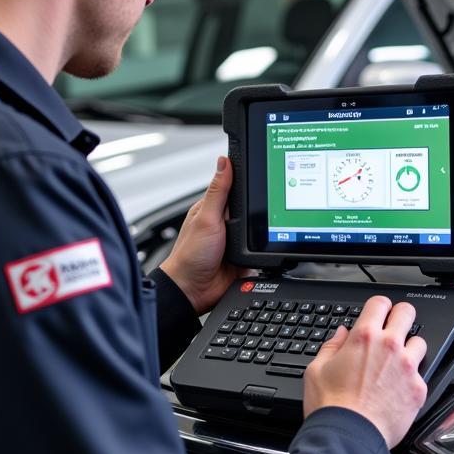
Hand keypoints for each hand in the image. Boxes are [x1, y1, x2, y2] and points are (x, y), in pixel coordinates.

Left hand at [160, 157, 249, 315]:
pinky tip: (261, 248)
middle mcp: (225, 222)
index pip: (235, 187)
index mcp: (213, 208)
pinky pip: (261, 248)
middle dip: (257, 209)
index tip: (260, 171)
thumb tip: (225, 161)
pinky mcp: (246, 256)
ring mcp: (236, 239)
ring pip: (258, 227)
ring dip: (260, 230)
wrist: (193, 291)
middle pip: (251, 207)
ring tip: (253, 234)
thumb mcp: (206, 218)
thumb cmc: (190, 255)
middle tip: (254, 213)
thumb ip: (218, 191)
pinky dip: (263, 248)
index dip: (247, 180)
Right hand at [303, 296, 427, 447]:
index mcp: (363, 337)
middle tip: (394, 326)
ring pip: (420, 342)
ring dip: (410, 347)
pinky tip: (400, 388)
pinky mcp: (418, 389)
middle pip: (407, 313)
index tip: (378, 313)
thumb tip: (340, 334)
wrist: (348, 437)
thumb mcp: (316, 370)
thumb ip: (331, 347)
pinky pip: (422, 374)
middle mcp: (389, 347)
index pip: (380, 303)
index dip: (379, 306)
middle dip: (400, 316)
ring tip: (398, 360)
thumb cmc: (331, 406)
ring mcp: (407, 368)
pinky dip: (412, 378)